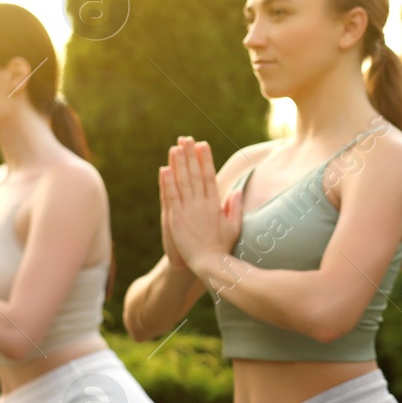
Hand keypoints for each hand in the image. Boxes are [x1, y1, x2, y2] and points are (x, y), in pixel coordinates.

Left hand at [160, 138, 241, 274]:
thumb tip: (236, 189)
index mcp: (214, 204)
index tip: (202, 144)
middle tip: (186, 138)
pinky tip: (164, 169)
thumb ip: (235, 207)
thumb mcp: (233, 226)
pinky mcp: (176, 218)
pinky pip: (171, 196)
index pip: (209, 176)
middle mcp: (201, 204)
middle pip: (195, 174)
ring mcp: (188, 210)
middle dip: (190, 155)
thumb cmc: (222, 247)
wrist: (208, 263)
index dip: (205, 159)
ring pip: (182, 182)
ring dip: (179, 163)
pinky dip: (167, 182)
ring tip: (175, 147)